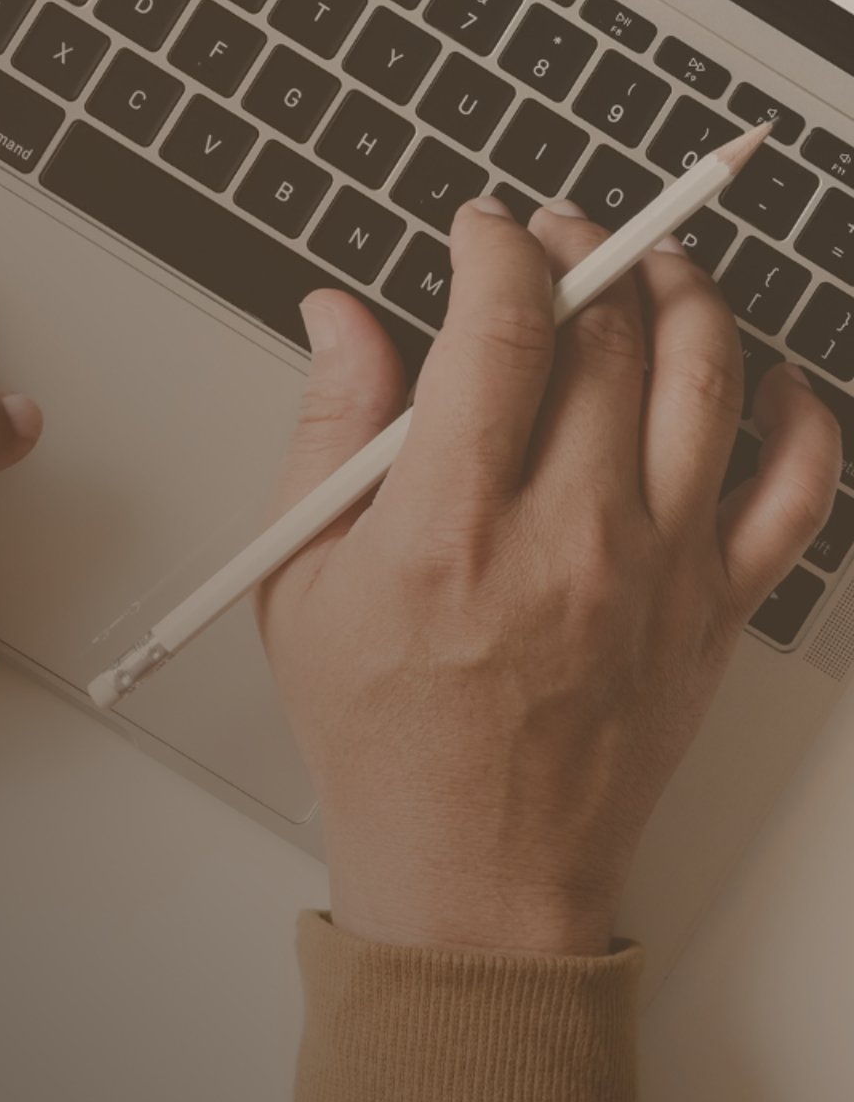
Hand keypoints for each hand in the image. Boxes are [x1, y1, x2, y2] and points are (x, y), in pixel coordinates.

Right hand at [256, 197, 841, 955]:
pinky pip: (799, 488)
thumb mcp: (303, 576)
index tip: (480, 229)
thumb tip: (338, 315)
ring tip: (649, 262)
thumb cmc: (382, 731)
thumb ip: (327, 428)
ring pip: (707, 378)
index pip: (504, 327)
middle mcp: (569, 536)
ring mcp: (659, 572)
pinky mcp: (716, 611)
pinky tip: (760, 372)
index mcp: (451, 525)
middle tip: (553, 233)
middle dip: (581, 246)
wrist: (477, 872)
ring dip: (683, 290)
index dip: (497, 247)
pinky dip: (797, 411)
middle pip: (609, 333)